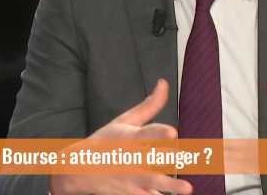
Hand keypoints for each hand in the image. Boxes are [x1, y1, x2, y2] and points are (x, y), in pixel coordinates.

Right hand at [49, 79, 191, 194]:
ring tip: (187, 189)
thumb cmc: (104, 141)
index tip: (172, 132)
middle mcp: (132, 157)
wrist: (78, 169)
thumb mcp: (123, 121)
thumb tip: (164, 83)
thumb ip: (149, 105)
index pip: (146, 133)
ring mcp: (131, 178)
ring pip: (153, 182)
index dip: (159, 133)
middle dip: (168, 159)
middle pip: (153, 159)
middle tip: (183, 158)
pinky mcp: (130, 192)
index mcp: (130, 137)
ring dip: (170, 187)